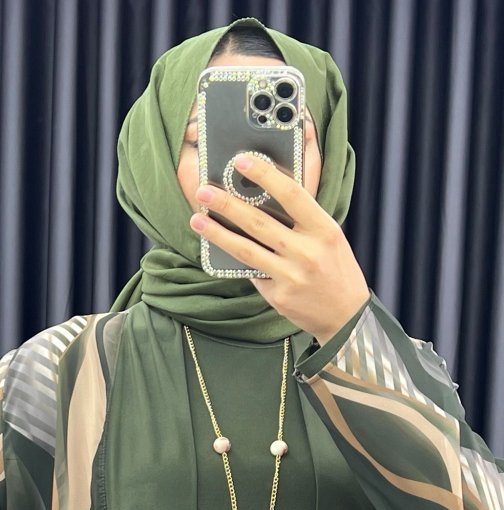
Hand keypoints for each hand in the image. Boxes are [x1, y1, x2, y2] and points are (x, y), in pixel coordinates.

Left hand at [188, 154, 369, 342]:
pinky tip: (215, 248)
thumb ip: (302, 220)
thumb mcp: (329, 238)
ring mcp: (291, 276)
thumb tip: (263, 198)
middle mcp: (307, 252)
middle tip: (203, 191)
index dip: (265, 175)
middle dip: (227, 204)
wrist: (346, 315)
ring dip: (217, 233)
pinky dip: (232, 259)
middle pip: (259, 222)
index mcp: (324, 229)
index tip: (241, 161)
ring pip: (245, 249)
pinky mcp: (277, 295)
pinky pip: (250, 272)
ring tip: (197, 219)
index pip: (291, 195)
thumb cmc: (335, 269)